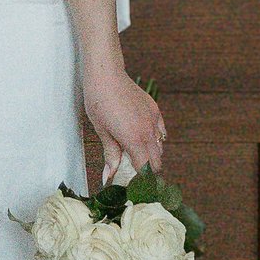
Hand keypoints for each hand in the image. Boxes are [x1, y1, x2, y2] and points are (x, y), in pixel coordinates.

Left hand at [82, 65, 166, 181]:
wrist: (105, 74)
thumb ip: (110, 155)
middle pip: (156, 163)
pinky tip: (142, 138)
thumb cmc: (98, 101)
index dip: (139, 181)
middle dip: (146, 172)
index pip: (145, 170)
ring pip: (160, 148)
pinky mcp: (155, 110)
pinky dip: (155, 139)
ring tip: (134, 155)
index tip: (131, 185)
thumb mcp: (102, 131)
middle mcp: (148, 132)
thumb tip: (109, 178)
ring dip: (151, 155)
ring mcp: (153, 120)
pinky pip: (161, 132)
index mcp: (134, 140)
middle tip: (132, 173)